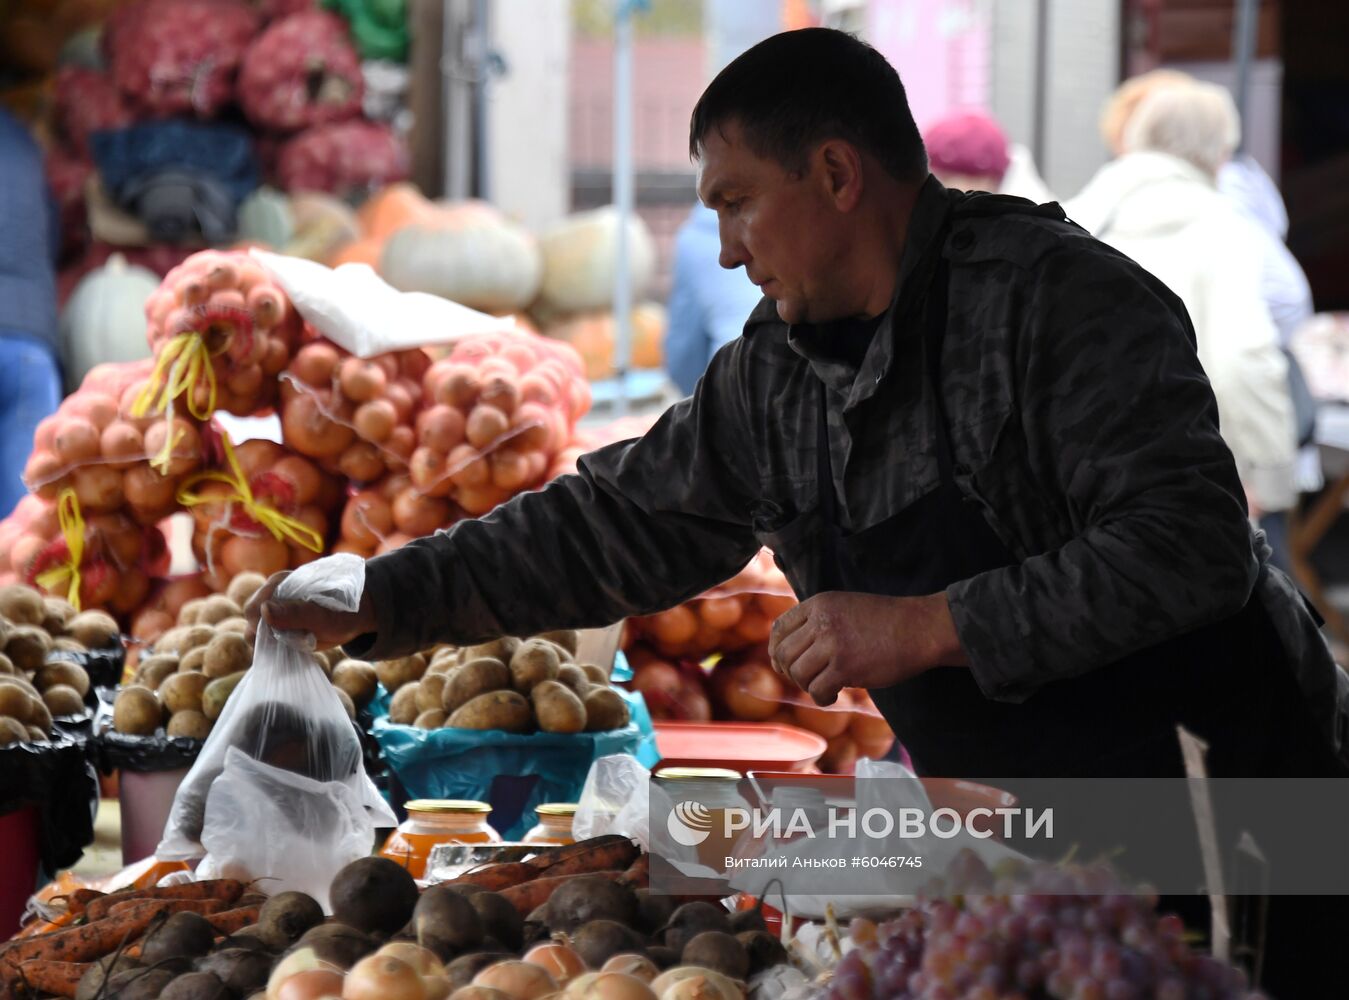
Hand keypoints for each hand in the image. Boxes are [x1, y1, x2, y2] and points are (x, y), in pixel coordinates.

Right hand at [244, 570, 377, 649]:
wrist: (355, 617)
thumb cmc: (343, 612)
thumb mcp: (324, 616)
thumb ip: (296, 613)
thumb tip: (264, 610)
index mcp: (279, 583)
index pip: (253, 608)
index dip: (262, 628)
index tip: (283, 638)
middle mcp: (271, 595)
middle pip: (251, 622)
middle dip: (267, 638)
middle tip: (294, 642)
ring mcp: (273, 611)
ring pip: (256, 633)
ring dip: (271, 645)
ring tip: (297, 644)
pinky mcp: (277, 625)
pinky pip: (265, 640)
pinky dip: (275, 649)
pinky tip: (292, 649)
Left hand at [767, 591, 966, 705]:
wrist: (920, 628)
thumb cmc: (886, 622)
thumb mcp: (845, 608)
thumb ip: (819, 621)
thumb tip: (788, 651)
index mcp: (820, 604)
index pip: (780, 628)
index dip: (776, 650)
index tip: (783, 663)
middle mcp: (821, 621)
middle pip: (784, 653)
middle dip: (790, 671)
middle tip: (806, 680)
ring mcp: (833, 643)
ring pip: (798, 673)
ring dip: (807, 686)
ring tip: (824, 687)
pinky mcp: (846, 667)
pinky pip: (817, 690)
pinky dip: (821, 698)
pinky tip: (833, 695)